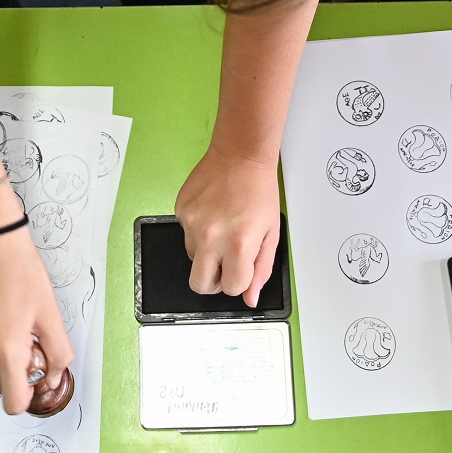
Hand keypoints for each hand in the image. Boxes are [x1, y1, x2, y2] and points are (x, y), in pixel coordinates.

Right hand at [0, 193, 73, 414]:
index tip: (32, 377)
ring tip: (5, 329)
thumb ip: (58, 354)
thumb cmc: (21, 271)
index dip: (26, 395)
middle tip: (23, 343)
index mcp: (6, 350)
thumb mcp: (51, 313)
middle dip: (12, 375)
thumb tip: (52, 379)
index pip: (13, 403)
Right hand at [174, 145, 281, 306]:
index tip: (242, 268)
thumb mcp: (271, 234)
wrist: (240, 155)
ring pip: (192, 258)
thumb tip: (250, 297)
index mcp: (238, 244)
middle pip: (199, 285)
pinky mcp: (180, 211)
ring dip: (206, 252)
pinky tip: (212, 213)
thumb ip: (261, 270)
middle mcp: (211, 236)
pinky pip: (186, 234)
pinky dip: (198, 230)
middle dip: (213, 281)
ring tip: (222, 228)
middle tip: (224, 264)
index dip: (239, 280)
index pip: (231, 288)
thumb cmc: (259, 190)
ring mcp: (191, 223)